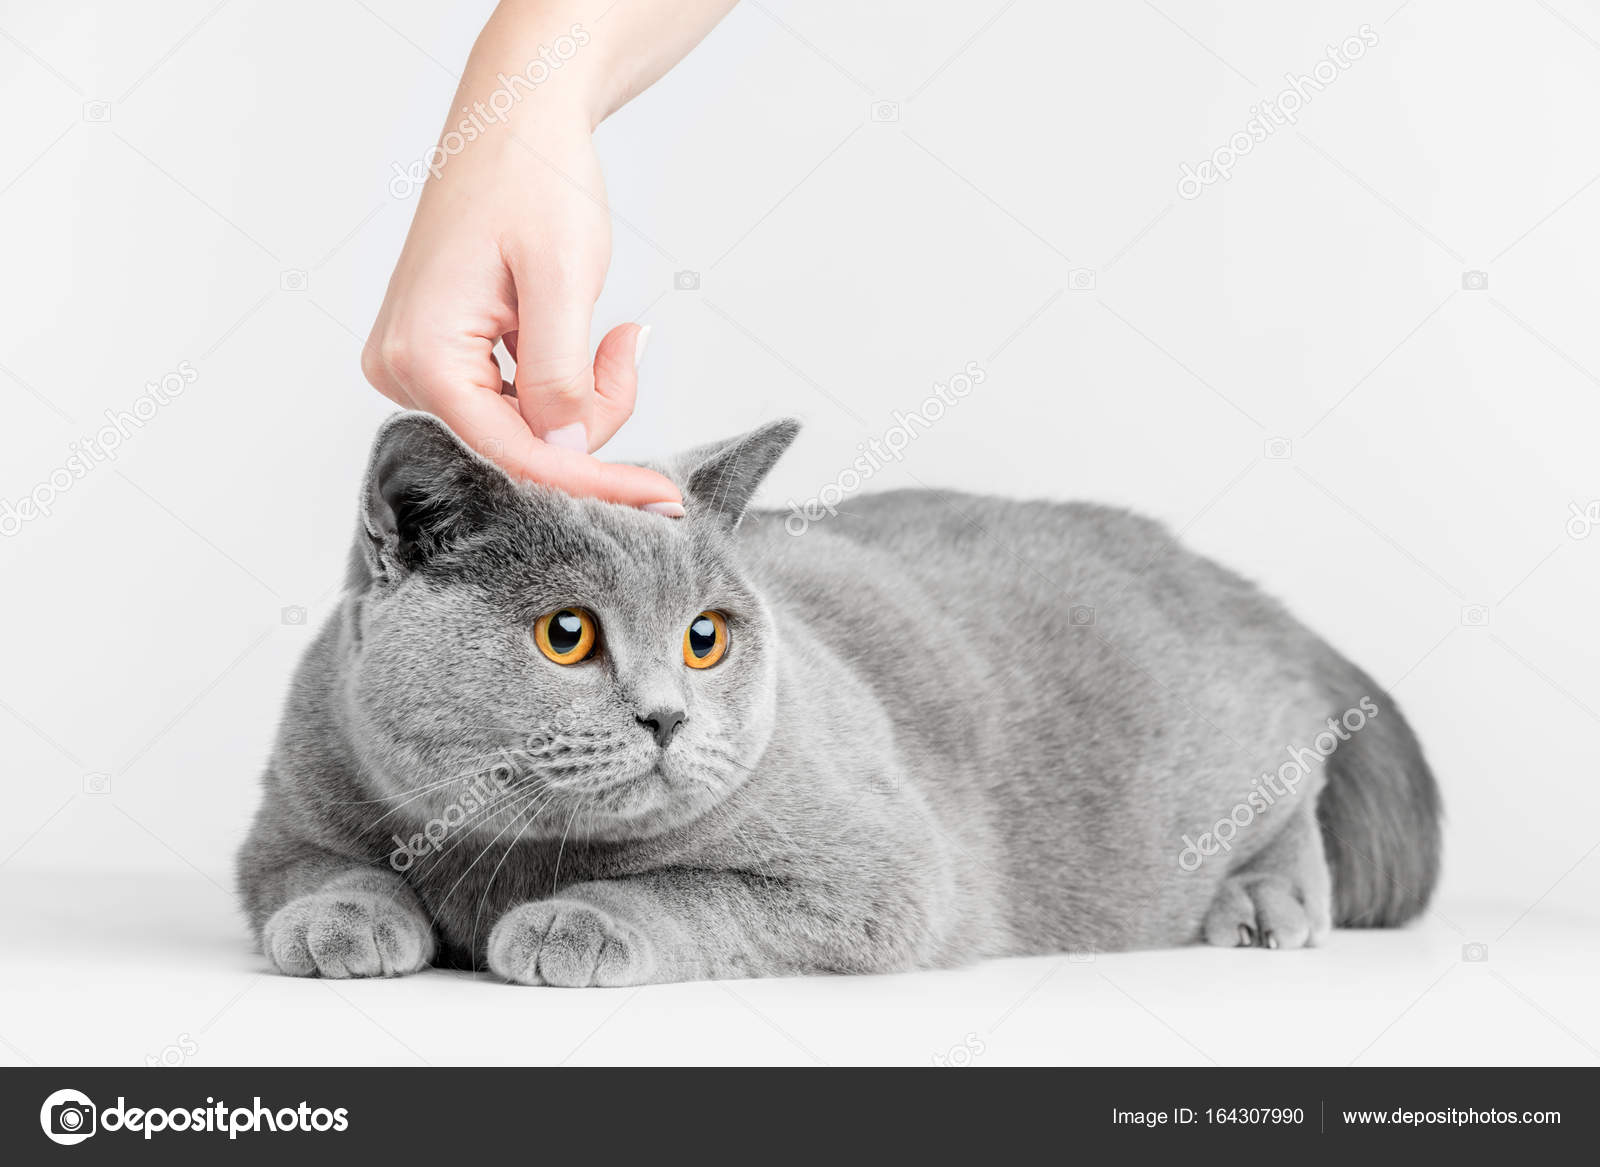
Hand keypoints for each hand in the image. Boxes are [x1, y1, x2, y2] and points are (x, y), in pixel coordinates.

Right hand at [363, 105, 680, 510]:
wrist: (515, 117)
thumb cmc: (534, 176)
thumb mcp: (562, 278)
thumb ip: (560, 376)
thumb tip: (564, 451)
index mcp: (423, 356)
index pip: (518, 455)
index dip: (596, 481)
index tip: (663, 499)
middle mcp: (404, 371)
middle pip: (524, 446)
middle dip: (593, 415)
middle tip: (628, 344)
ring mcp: (418, 366)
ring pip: (527, 429)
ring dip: (583, 395)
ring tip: (613, 331)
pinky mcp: (442, 358)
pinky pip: (517, 403)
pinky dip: (565, 382)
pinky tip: (587, 334)